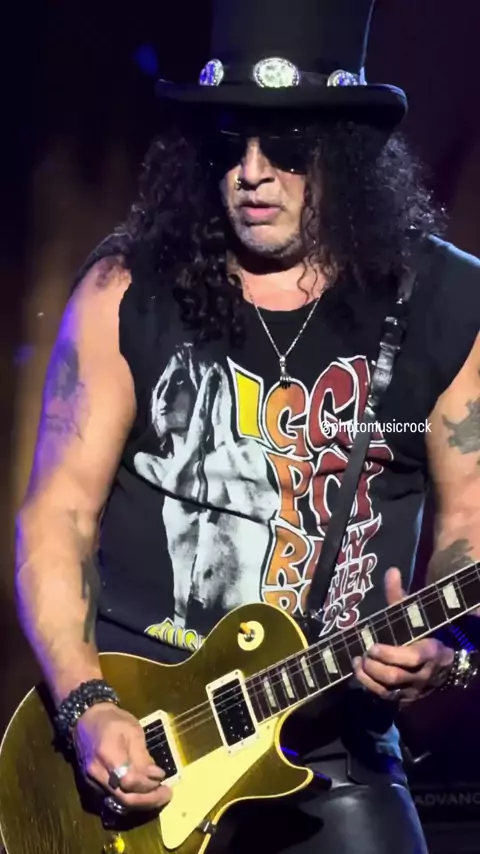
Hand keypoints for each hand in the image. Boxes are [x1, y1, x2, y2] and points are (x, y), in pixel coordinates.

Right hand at [73, 703, 171, 811]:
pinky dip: (131, 798)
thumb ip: (143, 756)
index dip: (148, 783)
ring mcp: (92, 781)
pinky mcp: (93, 786)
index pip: (129, 781)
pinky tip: (144, 792)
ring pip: (119, 802)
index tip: (163, 776)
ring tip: (159, 795)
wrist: (88, 719)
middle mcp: (97, 773)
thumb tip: (157, 776)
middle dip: (148, 800)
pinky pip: (114, 798)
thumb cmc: (113, 720)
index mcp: (107, 754)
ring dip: (142, 802)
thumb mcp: (133, 730)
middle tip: (167, 794)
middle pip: (124, 798)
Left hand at [353, 568, 454, 703]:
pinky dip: (369, 687)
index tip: (373, 646)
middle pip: (395, 676)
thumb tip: (391, 572)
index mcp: (428, 651)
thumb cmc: (422, 634)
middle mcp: (421, 674)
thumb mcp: (414, 614)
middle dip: (375, 666)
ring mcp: (412, 689)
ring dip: (368, 677)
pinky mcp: (404, 698)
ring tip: (357, 662)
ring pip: (388, 690)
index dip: (391, 654)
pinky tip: (359, 673)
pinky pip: (385, 697)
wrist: (441, 665)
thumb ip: (400, 596)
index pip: (412, 657)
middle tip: (364, 653)